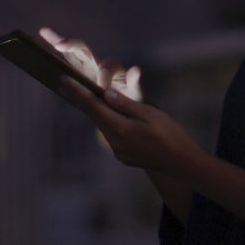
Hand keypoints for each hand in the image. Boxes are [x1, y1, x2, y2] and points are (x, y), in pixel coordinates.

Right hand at [39, 26, 142, 100]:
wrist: (126, 106)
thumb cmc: (131, 100)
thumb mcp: (136, 94)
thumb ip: (135, 82)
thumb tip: (136, 69)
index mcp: (112, 69)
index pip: (106, 67)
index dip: (104, 75)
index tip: (103, 89)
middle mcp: (98, 63)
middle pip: (86, 50)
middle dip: (74, 46)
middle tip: (62, 45)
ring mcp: (87, 66)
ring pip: (72, 51)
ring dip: (60, 41)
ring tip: (45, 31)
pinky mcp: (78, 72)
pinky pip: (65, 58)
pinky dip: (56, 44)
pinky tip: (43, 33)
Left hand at [58, 76, 201, 172]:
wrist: (181, 164)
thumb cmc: (170, 134)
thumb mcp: (151, 115)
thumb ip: (126, 104)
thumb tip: (106, 94)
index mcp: (120, 128)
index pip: (93, 106)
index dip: (78, 92)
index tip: (64, 80)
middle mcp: (114, 141)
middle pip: (93, 116)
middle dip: (79, 100)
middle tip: (63, 85)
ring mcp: (118, 150)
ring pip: (102, 125)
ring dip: (93, 111)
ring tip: (84, 97)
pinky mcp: (124, 156)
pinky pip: (112, 135)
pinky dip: (107, 122)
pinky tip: (107, 116)